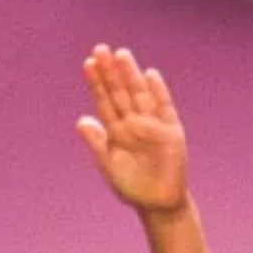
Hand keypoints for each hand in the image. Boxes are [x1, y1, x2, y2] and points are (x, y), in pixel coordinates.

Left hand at [74, 44, 189, 214]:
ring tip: (122, 55)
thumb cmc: (131, 186)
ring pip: (140, 94)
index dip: (97, 83)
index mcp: (116, 130)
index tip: (88, 63)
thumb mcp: (109, 165)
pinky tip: (150, 74)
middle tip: (101, 49)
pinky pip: (164, 106)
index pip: (104, 101)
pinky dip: (158, 91)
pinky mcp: (171, 130)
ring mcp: (152, 124)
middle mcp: (133, 122)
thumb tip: (81, 121)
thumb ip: (96, 143)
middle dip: (111, 72)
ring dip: (131, 75)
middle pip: (120, 92)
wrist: (158, 203)